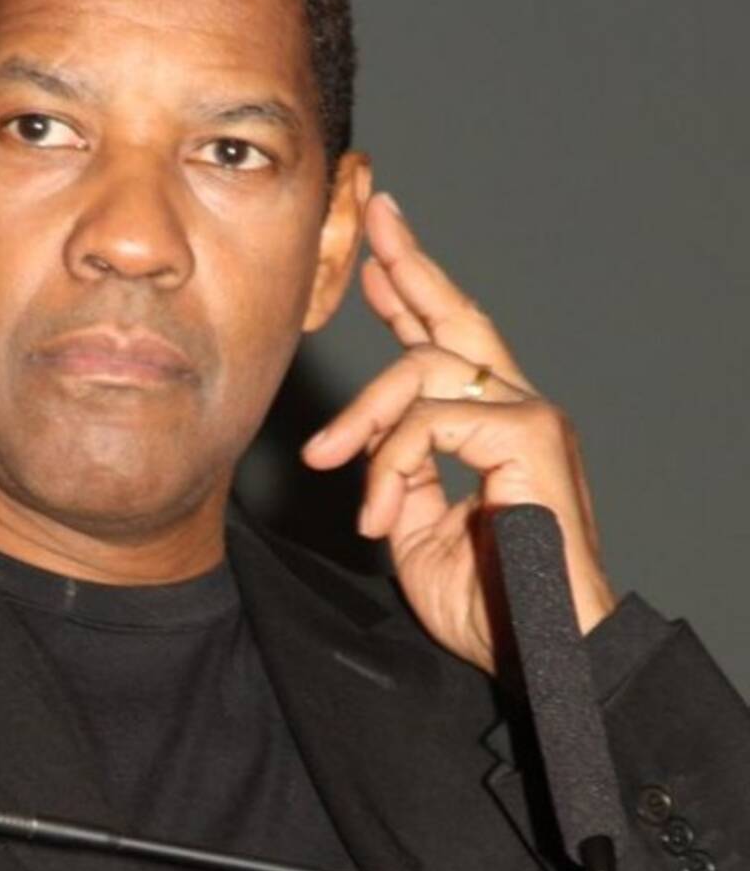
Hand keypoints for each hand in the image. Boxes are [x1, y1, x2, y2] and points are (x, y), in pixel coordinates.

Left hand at [302, 194, 616, 670]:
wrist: (542, 649)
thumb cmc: (490, 605)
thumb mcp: (416, 531)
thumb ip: (398, 475)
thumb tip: (365, 445)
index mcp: (493, 429)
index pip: (449, 347)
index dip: (412, 298)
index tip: (375, 261)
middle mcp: (521, 410)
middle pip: (460, 320)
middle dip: (412, 266)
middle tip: (375, 220)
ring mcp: (532, 419)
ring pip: (425, 371)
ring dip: (362, 416)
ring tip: (329, 462)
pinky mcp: (531, 439)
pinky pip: (432, 422)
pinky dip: (391, 462)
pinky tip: (377, 511)